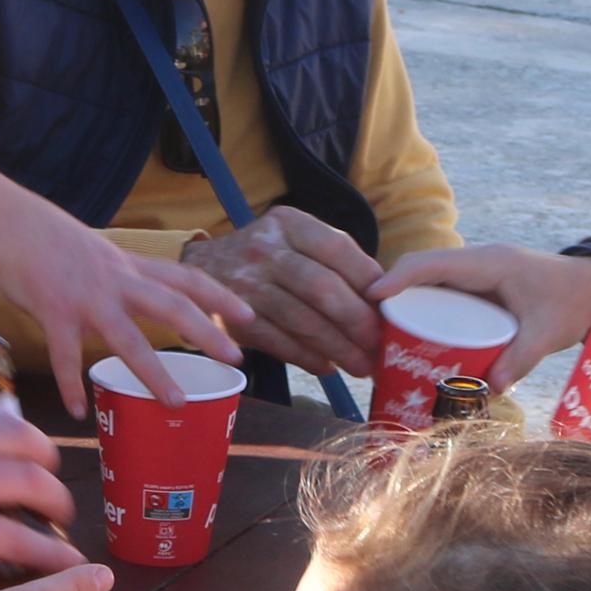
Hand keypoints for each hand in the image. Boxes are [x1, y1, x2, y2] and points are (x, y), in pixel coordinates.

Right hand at [0, 162, 238, 407]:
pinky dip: (71, 385)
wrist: (11, 226)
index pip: (186, 277)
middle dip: (207, 332)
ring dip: (154, 373)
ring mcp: (87, 299)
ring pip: (128, 338)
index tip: (249, 315)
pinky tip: (77, 411)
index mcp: (130, 267)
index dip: (220, 296)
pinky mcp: (55, 312)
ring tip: (175, 404)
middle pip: (172, 306)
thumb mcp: (99, 253)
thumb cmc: (51, 241)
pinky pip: (66, 356)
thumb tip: (135, 297)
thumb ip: (120, 276)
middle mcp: (117, 281)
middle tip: (236, 358)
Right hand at [180, 209, 384, 374]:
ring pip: (303, 321)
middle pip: (322, 288)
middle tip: (380, 345)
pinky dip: (308, 358)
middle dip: (358, 322)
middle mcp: (265, 250)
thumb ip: (333, 259)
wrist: (200, 268)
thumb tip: (383, 298)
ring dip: (338, 348)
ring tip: (361, 365)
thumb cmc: (265, 257)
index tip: (390, 308)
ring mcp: (246, 284)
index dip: (369, 281)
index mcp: (289, 224)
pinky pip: (280, 343)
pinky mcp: (233, 319)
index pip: (338, 249)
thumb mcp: (293, 240)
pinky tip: (327, 366)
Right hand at [371, 243, 590, 379]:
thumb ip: (520, 358)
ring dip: (405, 303)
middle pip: (420, 271)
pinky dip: (423, 310)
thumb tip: (489, 387)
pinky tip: (413, 337)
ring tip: (383, 336)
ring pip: (428, 282)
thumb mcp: (548, 331)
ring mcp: (475, 273)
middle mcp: (476, 262)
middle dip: (392, 295)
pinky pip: (440, 293)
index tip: (369, 298)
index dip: (397, 279)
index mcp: (487, 262)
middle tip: (368, 329)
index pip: (431, 264)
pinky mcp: (478, 286)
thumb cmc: (573, 301)